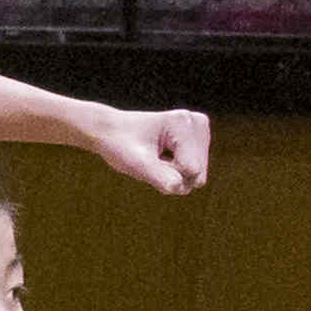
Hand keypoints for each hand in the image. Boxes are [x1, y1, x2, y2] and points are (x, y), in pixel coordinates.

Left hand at [85, 102, 212, 196]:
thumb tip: (179, 188)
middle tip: (149, 159)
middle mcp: (198, 123)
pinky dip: (174, 170)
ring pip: (196, 175)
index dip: (166, 173)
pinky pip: (193, 172)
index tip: (147, 156)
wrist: (110, 131)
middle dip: (171, 174)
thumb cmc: (120, 144)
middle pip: (197, 173)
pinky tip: (161, 156)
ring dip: (172, 173)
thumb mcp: (135, 163)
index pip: (191, 169)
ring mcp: (200, 131)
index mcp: (183, 123)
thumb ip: (158, 176)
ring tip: (154, 157)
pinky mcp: (199, 141)